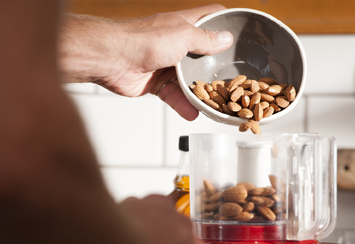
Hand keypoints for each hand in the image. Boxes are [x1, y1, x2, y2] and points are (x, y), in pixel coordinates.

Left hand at [59, 4, 232, 119]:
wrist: (112, 58)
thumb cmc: (144, 39)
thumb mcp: (183, 35)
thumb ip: (205, 39)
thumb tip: (226, 39)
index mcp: (186, 25)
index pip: (212, 19)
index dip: (226, 25)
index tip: (242, 35)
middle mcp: (177, 43)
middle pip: (203, 55)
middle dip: (216, 68)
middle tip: (234, 80)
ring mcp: (166, 64)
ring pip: (189, 80)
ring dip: (200, 92)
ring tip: (216, 104)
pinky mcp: (156, 82)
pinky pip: (173, 95)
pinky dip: (183, 104)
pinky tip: (193, 113)